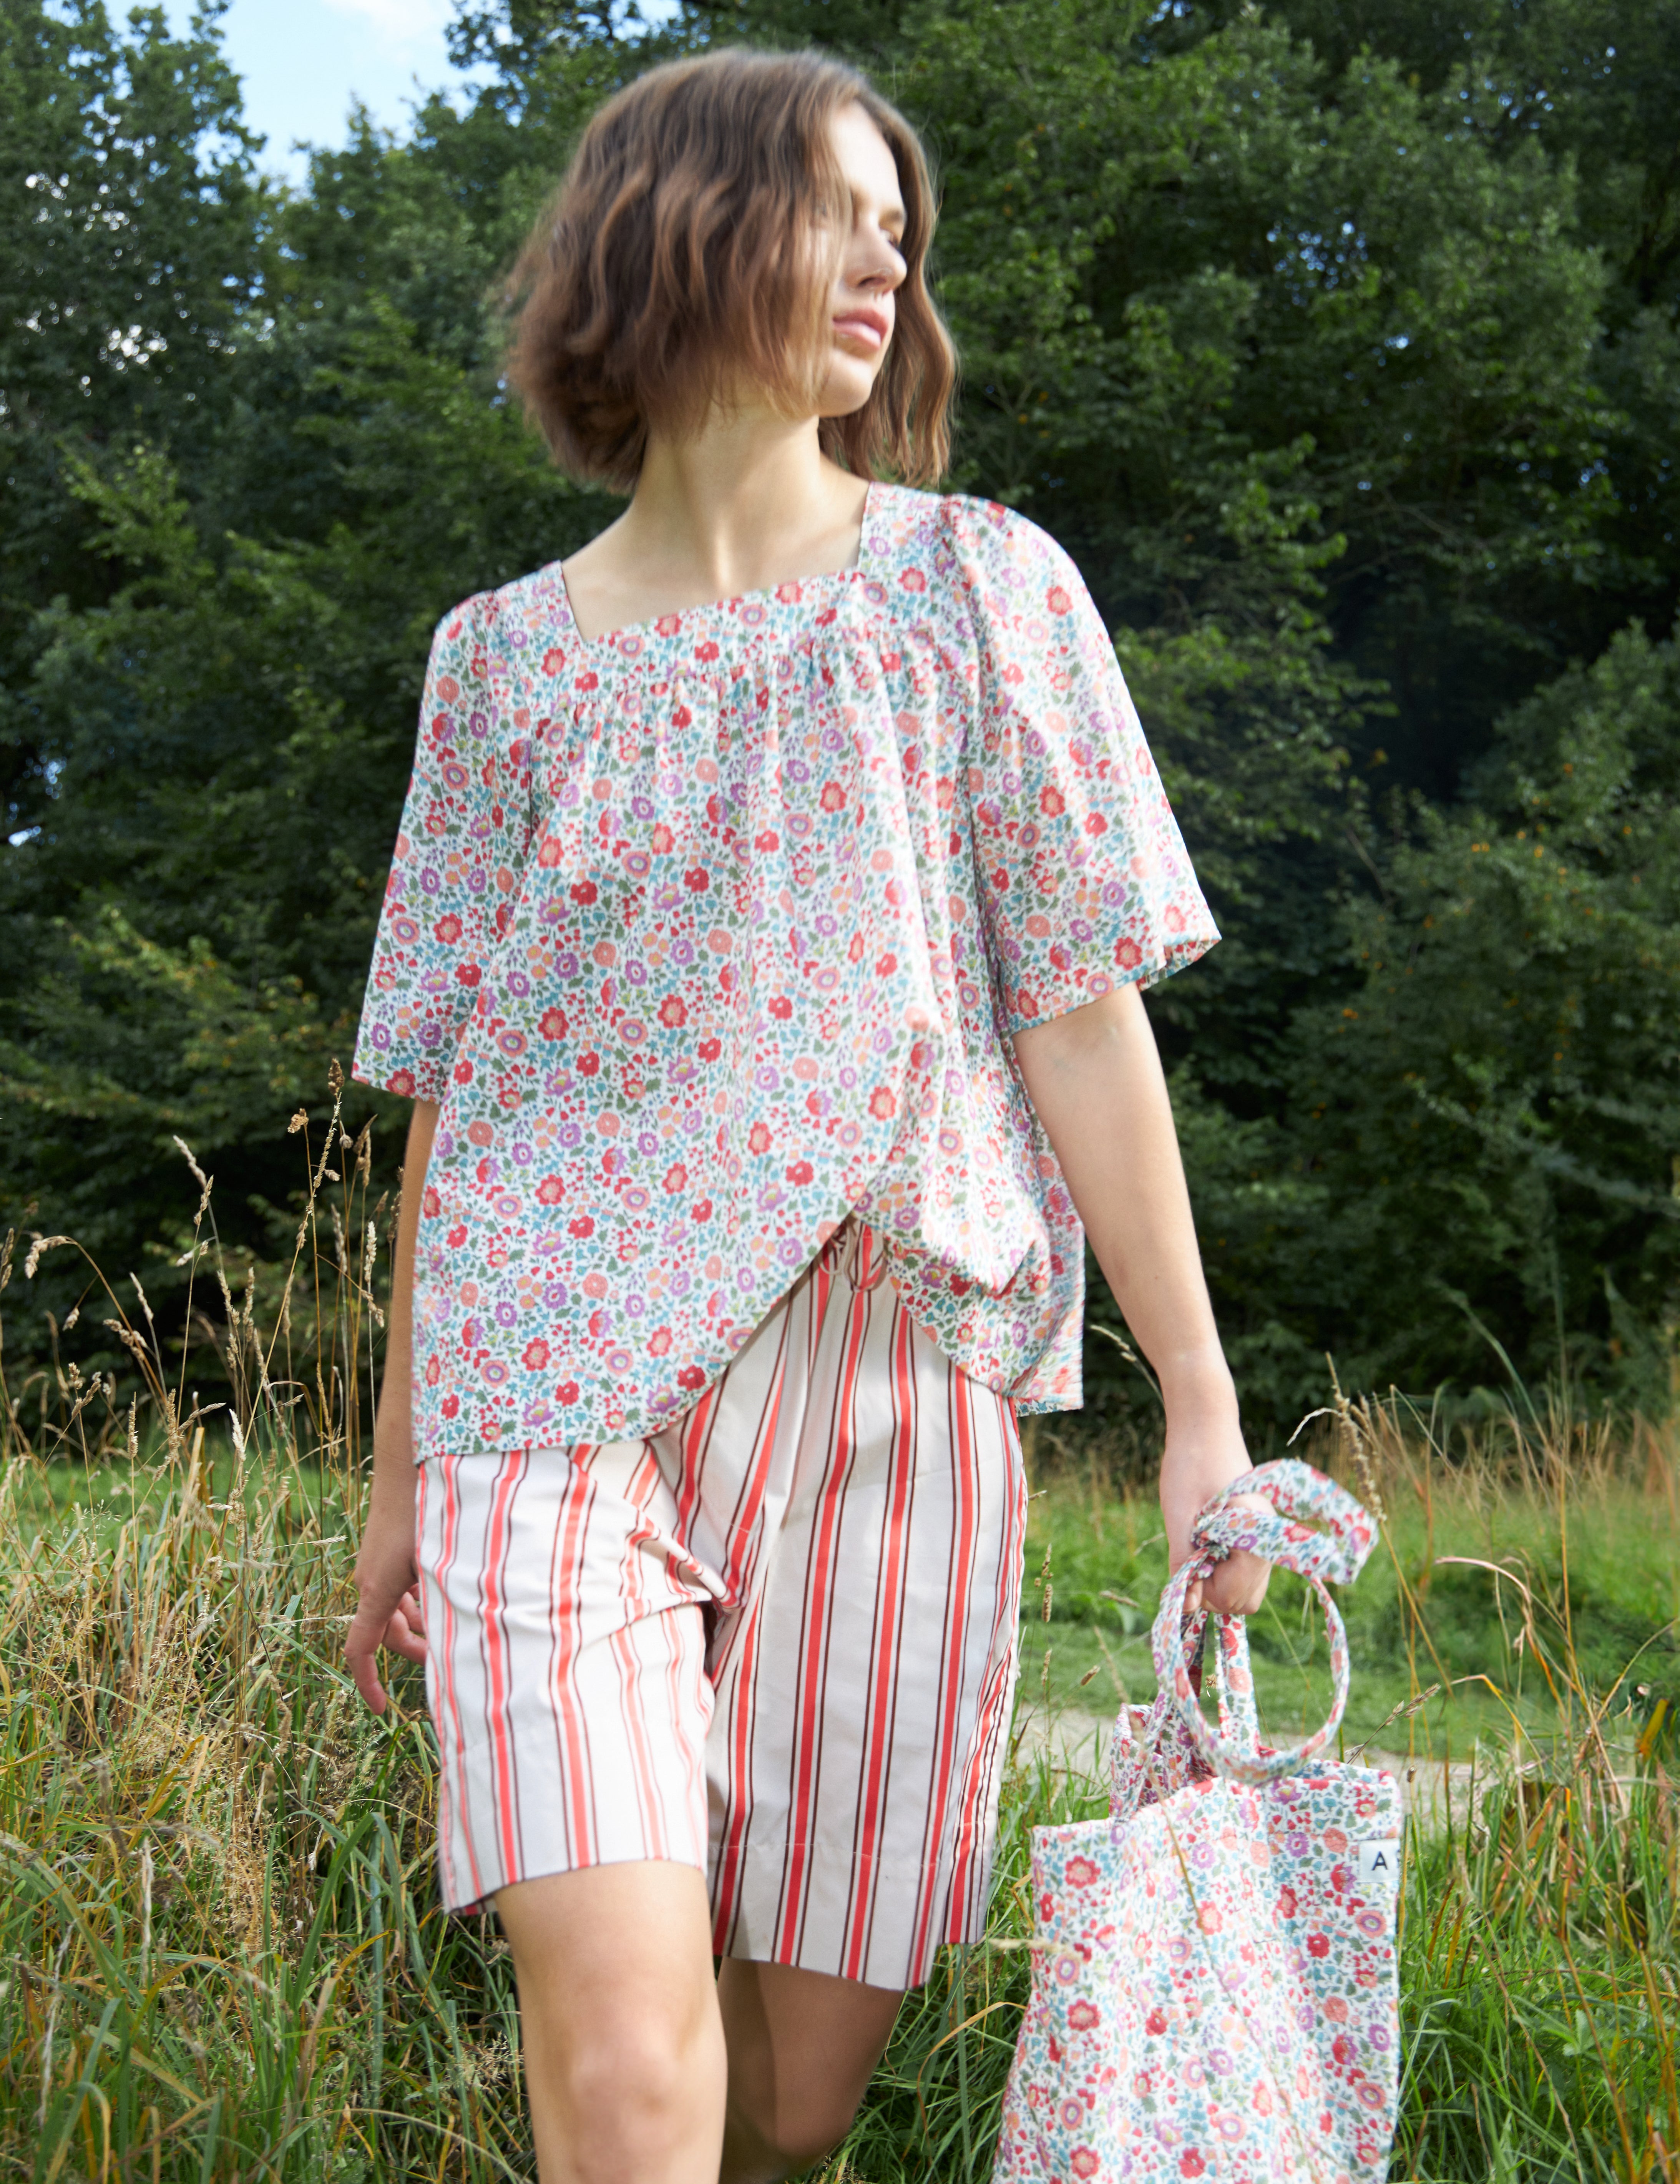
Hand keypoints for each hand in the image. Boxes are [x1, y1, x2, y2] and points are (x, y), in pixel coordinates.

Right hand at [346, 1455, 426, 1713]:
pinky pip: (397, 1585)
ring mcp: (376, 1563)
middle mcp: (370, 1580)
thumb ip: (450, 1598)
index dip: (368, 1684)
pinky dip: (417, 1596)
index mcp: (376, 1590)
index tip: (383, 1709)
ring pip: (392, 1608)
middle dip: (410, 1651)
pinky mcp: (386, 1549)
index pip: (359, 1651)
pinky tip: (446, 1589)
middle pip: (383, 1632)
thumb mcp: (441, 1560)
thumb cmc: (424, 1508)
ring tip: (449, 1627)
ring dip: (416, 1623)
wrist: (407, 1460)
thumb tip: (475, 1637)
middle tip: (439, 1664)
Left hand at [1159, 1431, 1271, 1619]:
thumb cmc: (1189, 1464)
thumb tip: (1187, 1608)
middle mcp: (1269, 1542)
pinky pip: (1244, 1574)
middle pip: (1243, 1601)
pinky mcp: (1256, 1540)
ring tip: (1197, 1547)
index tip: (1187, 1561)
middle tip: (1190, 1557)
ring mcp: (1265, 1543)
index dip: (1204, 1589)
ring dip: (1217, 1582)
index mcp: (1256, 1533)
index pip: (1235, 1594)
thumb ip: (1184, 1562)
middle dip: (1212, 1591)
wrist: (1204, 1427)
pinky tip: (1206, 1544)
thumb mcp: (1178, 1514)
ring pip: (1245, 1590)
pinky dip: (1223, 1570)